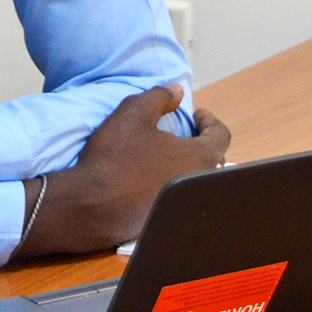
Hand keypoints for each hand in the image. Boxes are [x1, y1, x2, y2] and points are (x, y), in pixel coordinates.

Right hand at [12, 84, 229, 259]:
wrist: (90, 205)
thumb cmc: (114, 157)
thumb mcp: (133, 112)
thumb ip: (160, 96)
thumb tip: (177, 90)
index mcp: (200, 157)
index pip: (221, 135)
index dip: (209, 120)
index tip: (195, 115)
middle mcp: (198, 185)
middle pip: (212, 159)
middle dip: (200, 142)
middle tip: (181, 132)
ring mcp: (183, 207)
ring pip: (194, 180)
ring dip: (185, 165)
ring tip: (165, 155)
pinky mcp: (166, 221)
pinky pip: (178, 200)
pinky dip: (171, 185)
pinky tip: (149, 179)